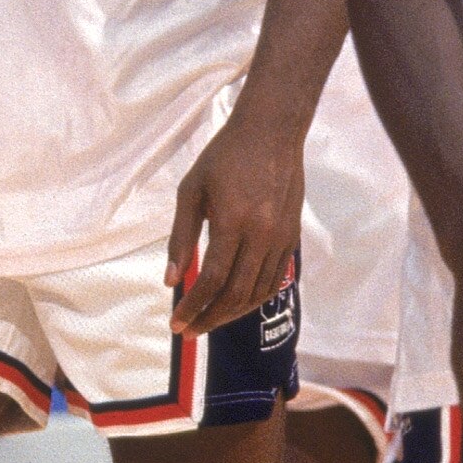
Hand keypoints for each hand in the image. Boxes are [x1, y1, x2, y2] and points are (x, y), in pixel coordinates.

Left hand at [166, 108, 303, 336]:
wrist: (272, 132)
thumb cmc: (224, 157)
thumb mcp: (191, 190)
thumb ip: (181, 237)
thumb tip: (170, 280)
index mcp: (234, 221)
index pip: (214, 279)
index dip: (193, 307)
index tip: (176, 323)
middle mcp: (263, 235)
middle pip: (237, 294)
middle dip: (210, 319)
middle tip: (188, 331)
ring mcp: (282, 238)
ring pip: (258, 292)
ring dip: (231, 313)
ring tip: (208, 320)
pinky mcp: (292, 237)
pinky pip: (273, 280)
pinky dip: (253, 298)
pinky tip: (234, 302)